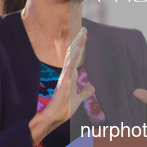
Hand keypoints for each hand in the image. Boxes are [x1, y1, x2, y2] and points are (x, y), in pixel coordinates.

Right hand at [28, 27, 94, 145]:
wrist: (53, 118)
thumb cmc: (62, 109)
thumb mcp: (78, 100)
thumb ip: (85, 92)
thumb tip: (92, 87)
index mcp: (69, 76)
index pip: (75, 58)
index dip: (79, 47)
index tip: (83, 35)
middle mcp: (66, 74)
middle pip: (73, 54)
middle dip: (79, 41)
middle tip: (84, 29)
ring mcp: (65, 78)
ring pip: (71, 57)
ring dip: (77, 45)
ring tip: (82, 33)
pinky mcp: (65, 83)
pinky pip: (70, 68)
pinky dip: (73, 58)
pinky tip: (77, 49)